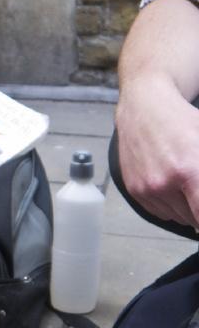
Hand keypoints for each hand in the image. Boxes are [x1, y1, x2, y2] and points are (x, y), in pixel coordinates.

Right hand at [116, 79, 198, 228]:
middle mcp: (163, 183)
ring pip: (179, 217)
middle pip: (194, 219)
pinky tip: (173, 185)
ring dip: (187, 207)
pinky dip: (171, 205)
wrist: (144, 108)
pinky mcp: (134, 189)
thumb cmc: (182, 121)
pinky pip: (161, 212)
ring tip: (187, 183)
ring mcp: (146, 188)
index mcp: (189, 170)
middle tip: (196, 186)